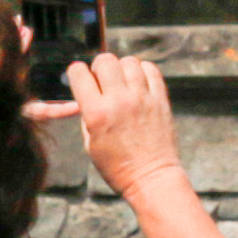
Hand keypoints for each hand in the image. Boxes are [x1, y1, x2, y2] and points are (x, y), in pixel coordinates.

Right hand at [51, 53, 188, 196]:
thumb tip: (89, 94)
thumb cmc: (117, 167)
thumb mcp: (90, 143)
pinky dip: (143, 71)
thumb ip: (88, 115)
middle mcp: (119, 101)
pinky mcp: (160, 100)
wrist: (150, 177)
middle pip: (105, 60)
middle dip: (99, 66)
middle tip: (102, 79)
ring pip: (129, 61)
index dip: (77, 72)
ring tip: (122, 81)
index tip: (81, 77)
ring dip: (122, 68)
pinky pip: (151, 70)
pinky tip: (138, 82)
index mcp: (96, 113)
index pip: (79, 73)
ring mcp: (142, 98)